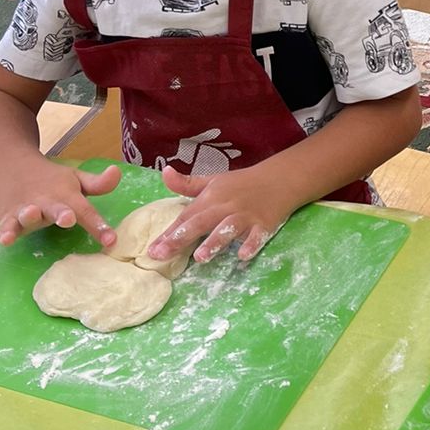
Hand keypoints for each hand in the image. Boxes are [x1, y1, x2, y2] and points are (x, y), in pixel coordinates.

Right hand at [0, 158, 120, 247]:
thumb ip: (98, 184)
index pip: (86, 211)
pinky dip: (5, 231)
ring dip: (30, 215)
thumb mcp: (76, 180)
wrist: (12, 166)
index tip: (111, 241)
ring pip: (28, 214)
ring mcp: (26, 209)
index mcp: (67, 195)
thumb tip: (117, 172)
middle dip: (62, 214)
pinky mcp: (8, 217)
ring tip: (32, 213)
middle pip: (56, 209)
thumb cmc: (51, 180)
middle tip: (68, 219)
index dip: (99, 226)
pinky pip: (6, 225)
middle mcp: (47, 202)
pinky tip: (5, 239)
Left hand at [148, 165, 290, 263]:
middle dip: (181, 238)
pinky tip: (243, 256)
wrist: (278, 179)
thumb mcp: (212, 181)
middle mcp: (225, 207)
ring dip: (214, 242)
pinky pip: (257, 236)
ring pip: (227, 230)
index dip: (169, 233)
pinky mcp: (263, 225)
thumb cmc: (241, 184)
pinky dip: (251, 245)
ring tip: (200, 258)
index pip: (186, 217)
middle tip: (162, 254)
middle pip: (201, 223)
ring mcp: (245, 217)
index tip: (152, 249)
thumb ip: (187, 184)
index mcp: (210, 198)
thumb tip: (164, 172)